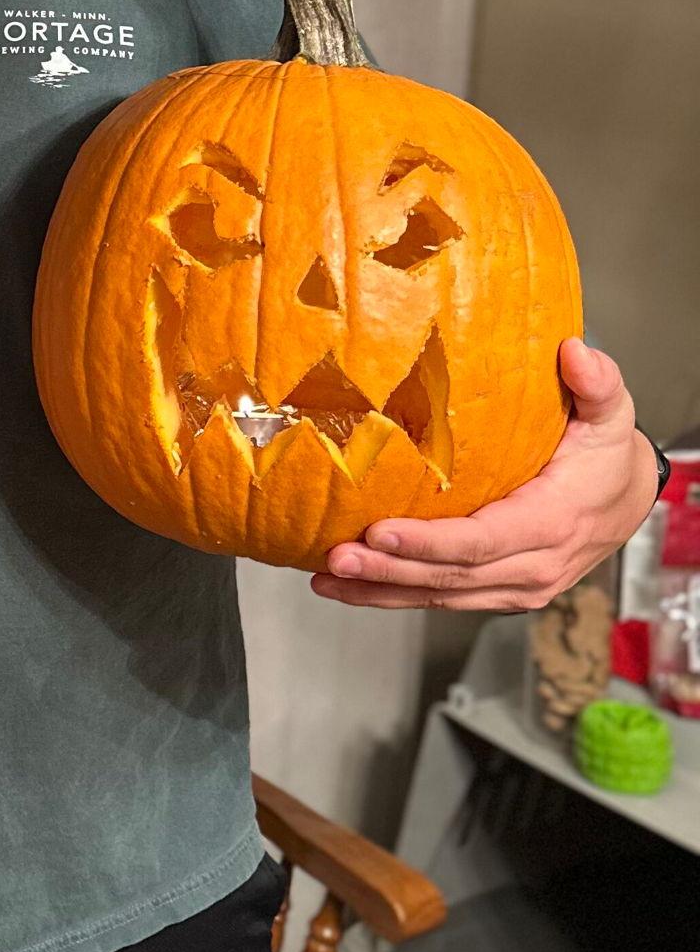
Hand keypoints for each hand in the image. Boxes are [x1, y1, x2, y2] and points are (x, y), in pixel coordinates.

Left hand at [311, 339, 658, 611]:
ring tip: (326, 578)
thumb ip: (597, 385)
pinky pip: (442, 598)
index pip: (481, 541)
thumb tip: (577, 353)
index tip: (378, 531)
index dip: (428, 542)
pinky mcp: (498, 590)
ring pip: (441, 595)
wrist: (627, 501)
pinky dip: (393, 595)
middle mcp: (534, 565)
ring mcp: (516, 585)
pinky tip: (347, 586)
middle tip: (334, 557)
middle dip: (388, 570)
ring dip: (380, 590)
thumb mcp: (610, 415)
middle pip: (450, 575)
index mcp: (552, 522)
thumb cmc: (607, 456)